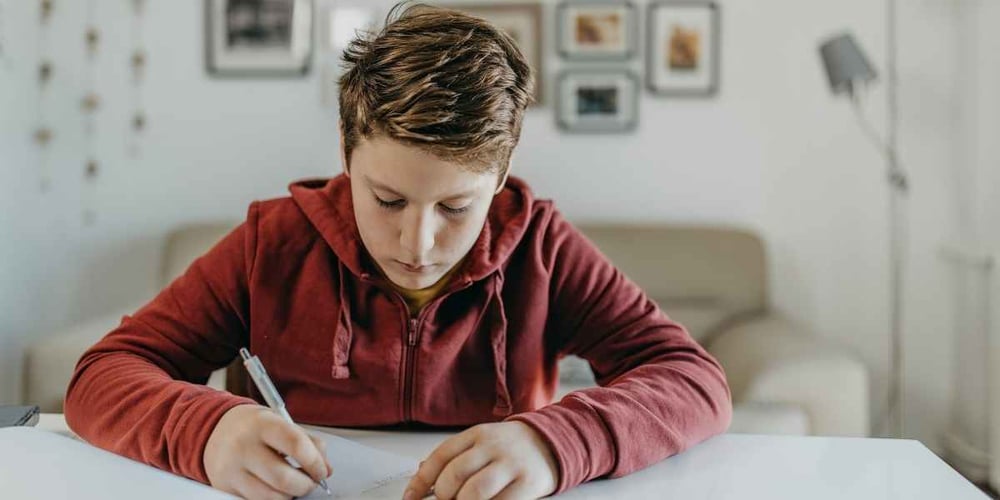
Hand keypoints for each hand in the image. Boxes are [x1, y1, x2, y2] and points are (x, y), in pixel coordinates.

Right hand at [204, 404, 332, 499]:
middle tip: (310, 482)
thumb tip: (327, 469)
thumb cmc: (256, 428)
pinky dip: (272, 499)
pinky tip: (275, 489)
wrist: (216, 429)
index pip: (296, 445)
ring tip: (292, 486)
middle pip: (283, 478)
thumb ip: (309, 443)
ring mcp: (232, 469)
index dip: (315, 463)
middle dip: (305, 485)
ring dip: (290, 496)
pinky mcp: (224, 487)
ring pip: (271, 497)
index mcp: (263, 425)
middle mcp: (243, 446)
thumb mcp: (282, 423)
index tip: (322, 471)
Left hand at [404, 421, 557, 499]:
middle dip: (444, 496)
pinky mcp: (528, 484)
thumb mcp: (482, 442)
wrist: (552, 442)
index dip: (421, 481)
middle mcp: (492, 447)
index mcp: (476, 434)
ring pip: (474, 492)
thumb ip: (455, 457)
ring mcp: (510, 465)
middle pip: (455, 475)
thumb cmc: (510, 448)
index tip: (410, 498)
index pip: (441, 456)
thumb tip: (422, 476)